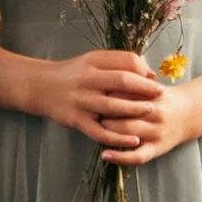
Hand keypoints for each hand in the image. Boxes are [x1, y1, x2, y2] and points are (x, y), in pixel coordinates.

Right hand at [21, 49, 165, 150]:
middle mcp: (86, 80)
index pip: (124, 62)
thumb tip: (149, 73)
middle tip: (160, 94)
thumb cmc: (73, 74)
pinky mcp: (76, 120)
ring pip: (112, 107)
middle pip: (121, 82)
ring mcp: (80, 101)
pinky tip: (134, 140)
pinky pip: (100, 132)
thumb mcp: (93, 60)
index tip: (154, 80)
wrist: (40, 86)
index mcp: (92, 62)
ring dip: (135, 110)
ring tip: (151, 111)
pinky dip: (118, 138)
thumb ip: (119, 62)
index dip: (143, 70)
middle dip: (144, 88)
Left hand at [97, 69, 201, 166]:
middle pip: (124, 112)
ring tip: (95, 126)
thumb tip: (102, 75)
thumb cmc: (161, 97)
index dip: (105, 91)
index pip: (124, 91)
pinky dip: (120, 157)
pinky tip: (105, 155)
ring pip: (128, 133)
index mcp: (152, 94)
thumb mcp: (149, 84)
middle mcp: (156, 114)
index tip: (92, 91)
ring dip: (108, 130)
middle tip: (89, 109)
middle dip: (103, 111)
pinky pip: (137, 156)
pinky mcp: (157, 149)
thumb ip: (130, 79)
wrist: (190, 113)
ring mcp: (156, 133)